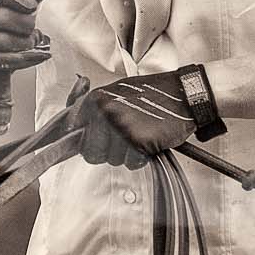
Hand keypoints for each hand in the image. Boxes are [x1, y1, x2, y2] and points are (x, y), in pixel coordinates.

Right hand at [0, 0, 53, 82]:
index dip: (25, 0)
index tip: (32, 6)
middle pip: (9, 18)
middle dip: (28, 24)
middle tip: (31, 27)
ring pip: (8, 41)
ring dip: (28, 42)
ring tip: (32, 40)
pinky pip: (4, 59)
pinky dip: (26, 58)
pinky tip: (37, 55)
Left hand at [78, 70, 203, 169]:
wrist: (183, 95)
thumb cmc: (153, 94)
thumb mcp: (117, 92)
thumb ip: (93, 109)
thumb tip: (70, 128)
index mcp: (96, 99)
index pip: (72, 131)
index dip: (81, 141)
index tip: (88, 144)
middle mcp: (104, 113)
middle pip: (91, 153)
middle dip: (106, 152)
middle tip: (124, 138)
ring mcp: (121, 128)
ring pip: (111, 160)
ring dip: (125, 155)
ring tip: (140, 135)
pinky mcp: (138, 142)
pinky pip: (131, 163)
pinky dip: (141, 158)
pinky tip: (149, 141)